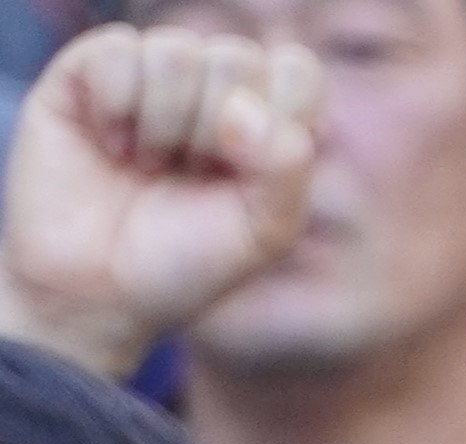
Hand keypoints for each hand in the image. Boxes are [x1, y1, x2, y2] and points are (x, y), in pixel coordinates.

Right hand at [0, 25, 320, 380]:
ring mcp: (148, 73)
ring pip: (179, 52)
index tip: (248, 174)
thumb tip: (241, 106)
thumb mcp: (263, 230)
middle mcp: (209, 85)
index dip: (279, 118)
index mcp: (264, 117)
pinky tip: (110, 146)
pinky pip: (117, 50)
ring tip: (148, 165)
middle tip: (190, 176)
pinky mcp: (87, 69)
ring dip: (165, 125)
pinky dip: (117, 108)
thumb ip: (286, 168)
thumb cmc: (187, 260)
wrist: (98, 289)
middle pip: (238, 57)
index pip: (296, 69)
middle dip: (217, 133)